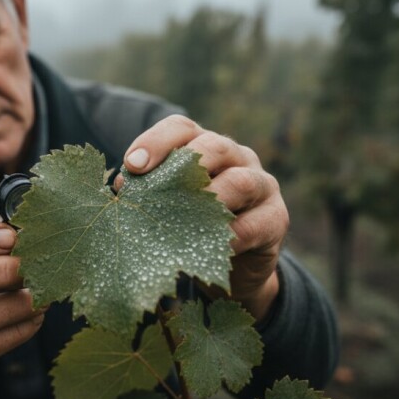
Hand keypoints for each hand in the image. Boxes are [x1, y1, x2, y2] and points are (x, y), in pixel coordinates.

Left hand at [115, 115, 286, 320]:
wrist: (233, 269)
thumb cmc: (190, 227)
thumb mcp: (168, 208)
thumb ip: (149, 193)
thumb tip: (122, 188)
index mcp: (203, 147)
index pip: (181, 129)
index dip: (156, 141)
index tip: (132, 164)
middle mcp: (235, 158)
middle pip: (214, 145)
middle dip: (183, 162)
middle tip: (156, 186)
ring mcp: (261, 185)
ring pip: (241, 181)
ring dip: (211, 198)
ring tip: (183, 217)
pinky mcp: (276, 219)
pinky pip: (256, 224)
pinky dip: (231, 235)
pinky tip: (207, 247)